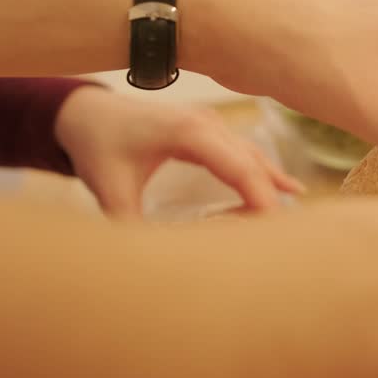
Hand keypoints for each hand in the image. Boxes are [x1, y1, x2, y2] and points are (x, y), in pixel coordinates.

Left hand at [53, 86, 304, 217]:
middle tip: (284, 241)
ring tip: (291, 224)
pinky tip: (292, 190)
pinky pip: (246, 154)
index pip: (240, 168)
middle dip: (269, 201)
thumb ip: (130, 225)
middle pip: (253, 164)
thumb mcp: (109, 190)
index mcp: (189, 131)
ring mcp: (212, 124)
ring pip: (253, 158)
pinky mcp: (209, 131)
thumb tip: (153, 264)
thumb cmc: (97, 146)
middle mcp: (208, 123)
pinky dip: (266, 173)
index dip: (260, 200)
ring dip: (270, 189)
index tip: (273, 233)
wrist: (85, 112)